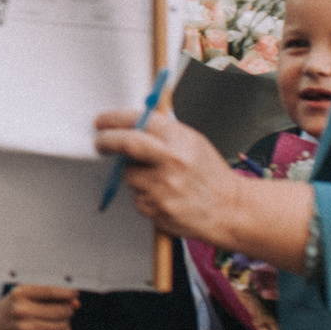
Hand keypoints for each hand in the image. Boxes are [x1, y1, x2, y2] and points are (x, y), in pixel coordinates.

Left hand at [93, 110, 314, 271]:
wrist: (230, 210)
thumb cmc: (210, 175)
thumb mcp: (193, 143)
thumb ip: (163, 133)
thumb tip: (130, 123)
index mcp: (181, 140)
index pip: (140, 120)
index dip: (114, 119)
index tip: (102, 121)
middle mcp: (172, 161)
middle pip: (126, 143)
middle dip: (106, 141)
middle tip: (100, 142)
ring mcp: (163, 187)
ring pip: (128, 174)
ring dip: (134, 175)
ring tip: (158, 180)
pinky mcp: (156, 209)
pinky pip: (137, 197)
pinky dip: (144, 195)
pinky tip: (165, 196)